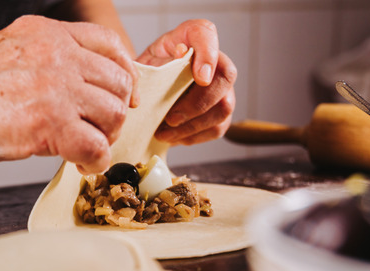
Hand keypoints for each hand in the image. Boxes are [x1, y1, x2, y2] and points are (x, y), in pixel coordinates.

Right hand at [0, 15, 139, 173]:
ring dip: (105, 137)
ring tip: (86, 148)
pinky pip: (95, 146)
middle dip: (114, 112)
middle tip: (98, 130)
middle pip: (118, 83)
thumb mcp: (15, 47)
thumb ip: (51, 56)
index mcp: (51, 34)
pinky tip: (80, 164)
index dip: (125, 74)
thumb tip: (83, 85)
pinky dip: (95, 161)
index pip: (111, 45)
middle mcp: (59, 56)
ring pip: (112, 115)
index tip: (123, 95)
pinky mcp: (49, 124)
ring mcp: (56, 89)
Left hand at [137, 19, 236, 145]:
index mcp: (191, 38)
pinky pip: (218, 127)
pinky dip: (194, 137)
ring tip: (165, 134)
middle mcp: (215, 60)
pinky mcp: (221, 111)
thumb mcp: (143, 62)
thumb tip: (180, 53)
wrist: (148, 89)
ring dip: (192, 126)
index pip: (206, 34)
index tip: (200, 77)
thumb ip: (158, 57)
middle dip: (197, 104)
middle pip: (225, 78)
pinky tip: (174, 138)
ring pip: (224, 107)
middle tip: (170, 119)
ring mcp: (222, 87)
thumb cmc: (148, 72)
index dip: (208, 55)